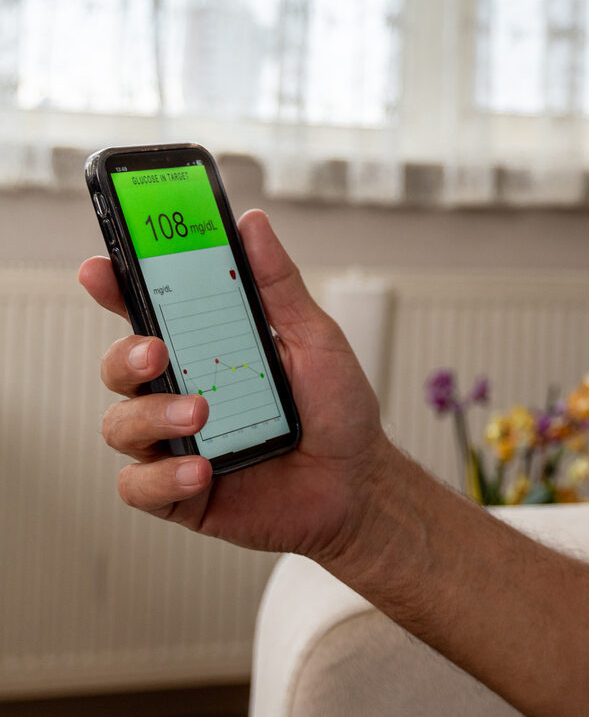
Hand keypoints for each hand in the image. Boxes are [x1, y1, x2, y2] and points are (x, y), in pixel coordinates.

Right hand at [79, 210, 392, 561]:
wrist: (360, 482)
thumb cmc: (337, 409)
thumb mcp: (315, 338)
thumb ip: (279, 285)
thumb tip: (252, 223)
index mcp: (204, 350)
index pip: (145, 313)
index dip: (115, 288)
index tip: (100, 268)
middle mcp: (179, 393)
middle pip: (118, 366)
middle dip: (125, 354)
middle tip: (158, 349)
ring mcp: (174, 444)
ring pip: (120, 426)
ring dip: (153, 416)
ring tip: (202, 414)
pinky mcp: (179, 492)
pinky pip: (140, 486)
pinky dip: (163, 476)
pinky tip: (202, 469)